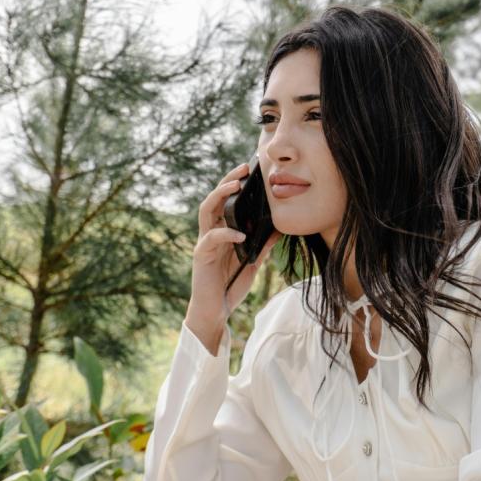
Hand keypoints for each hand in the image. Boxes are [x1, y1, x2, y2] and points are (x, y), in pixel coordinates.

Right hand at [185, 162, 281, 352]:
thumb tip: (279, 227)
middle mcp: (210, 232)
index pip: (226, 201)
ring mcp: (204, 243)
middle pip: (214, 198)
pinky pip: (211, 239)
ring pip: (206, 210)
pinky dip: (226, 234)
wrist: (216, 312)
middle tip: (243, 169)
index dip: (235, 183)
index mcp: (222, 230)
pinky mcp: (201, 256)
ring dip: (219, 196)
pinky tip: (240, 235)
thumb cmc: (231, 286)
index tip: (251, 169)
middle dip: (227, 181)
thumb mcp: (253, 261)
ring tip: (235, 187)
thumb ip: (263, 244)